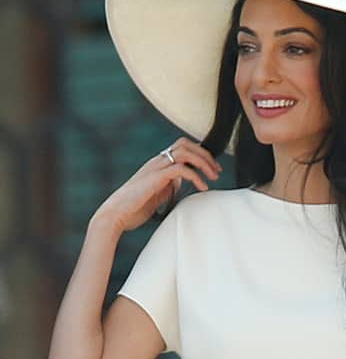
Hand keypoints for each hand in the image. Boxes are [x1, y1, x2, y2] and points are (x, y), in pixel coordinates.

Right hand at [94, 137, 221, 232]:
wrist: (115, 215)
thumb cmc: (134, 208)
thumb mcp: (157, 194)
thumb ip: (169, 186)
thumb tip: (181, 183)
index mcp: (157, 164)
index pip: (182, 147)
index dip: (200, 154)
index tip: (213, 168)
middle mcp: (156, 161)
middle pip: (185, 144)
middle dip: (205, 155)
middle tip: (217, 170)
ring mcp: (155, 167)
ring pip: (184, 151)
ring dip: (203, 162)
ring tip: (213, 176)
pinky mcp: (155, 177)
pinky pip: (181, 169)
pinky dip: (196, 176)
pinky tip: (203, 187)